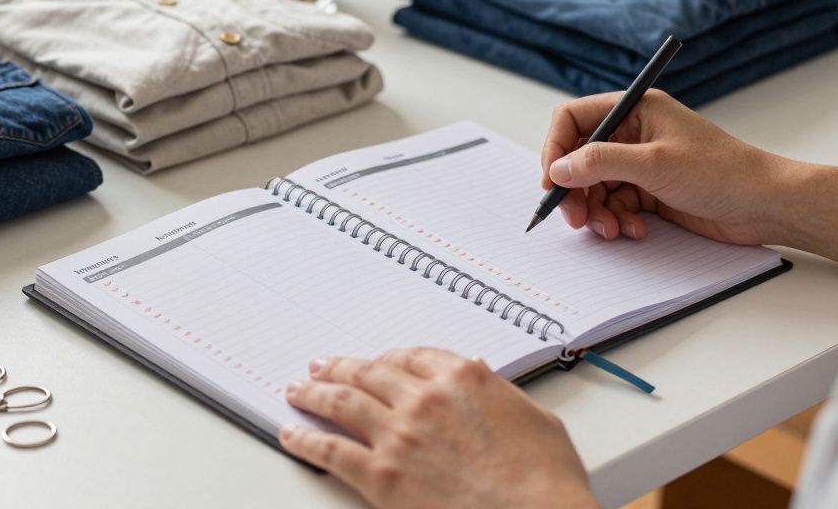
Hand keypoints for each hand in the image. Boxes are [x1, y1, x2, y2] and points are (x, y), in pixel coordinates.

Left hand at [279, 348, 598, 508]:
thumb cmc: (545, 481)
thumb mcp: (536, 419)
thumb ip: (502, 395)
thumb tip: (487, 383)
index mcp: (463, 379)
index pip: (414, 356)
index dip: (389, 358)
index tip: (378, 361)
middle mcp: (424, 399)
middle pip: (370, 372)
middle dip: (341, 367)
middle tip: (323, 366)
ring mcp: (399, 436)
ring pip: (343, 402)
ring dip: (314, 392)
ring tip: (298, 389)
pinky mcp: (381, 476)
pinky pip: (332, 451)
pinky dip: (306, 440)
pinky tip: (293, 435)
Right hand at [541, 89, 792, 244]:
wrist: (765, 205)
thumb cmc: (723, 172)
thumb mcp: (655, 164)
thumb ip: (600, 162)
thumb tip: (559, 169)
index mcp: (635, 109)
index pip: (574, 120)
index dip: (556, 149)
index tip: (552, 181)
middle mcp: (634, 133)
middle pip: (579, 158)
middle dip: (574, 190)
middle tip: (575, 218)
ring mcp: (641, 164)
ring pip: (594, 187)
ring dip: (596, 211)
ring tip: (611, 229)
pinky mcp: (650, 191)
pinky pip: (615, 205)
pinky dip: (617, 220)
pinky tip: (634, 230)